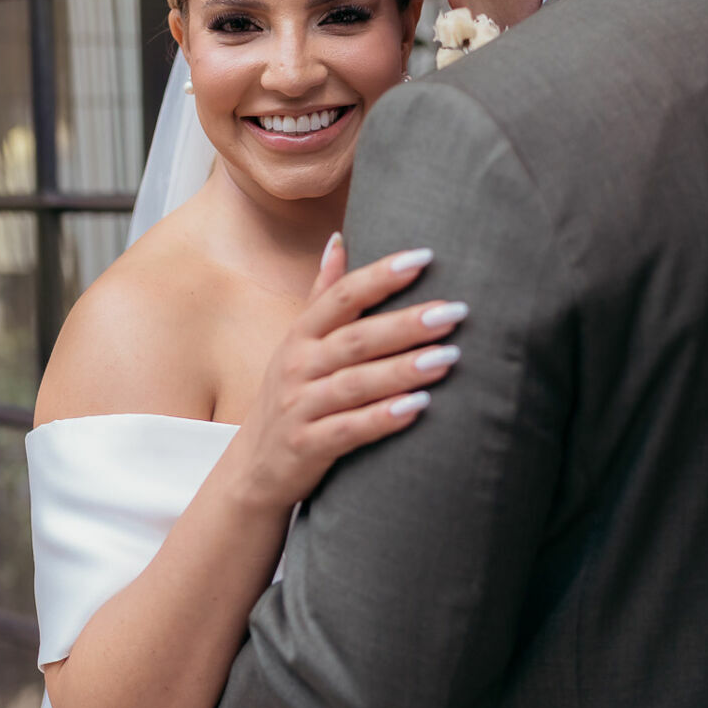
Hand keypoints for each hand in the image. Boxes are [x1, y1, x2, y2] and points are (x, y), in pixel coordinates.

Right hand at [225, 234, 464, 513]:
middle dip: (406, 324)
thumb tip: (339, 239)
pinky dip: (383, 418)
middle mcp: (298, 366)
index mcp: (301, 335)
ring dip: (403, 370)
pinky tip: (419, 407)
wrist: (253, 469)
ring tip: (450, 357)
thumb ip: (321, 294)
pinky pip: (349, 430)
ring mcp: (300, 407)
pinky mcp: (307, 446)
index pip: (342, 296)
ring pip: (356, 383)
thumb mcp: (296, 343)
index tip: (424, 258)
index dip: (381, 276)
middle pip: (356, 339)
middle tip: (454, 312)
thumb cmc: (290, 396)